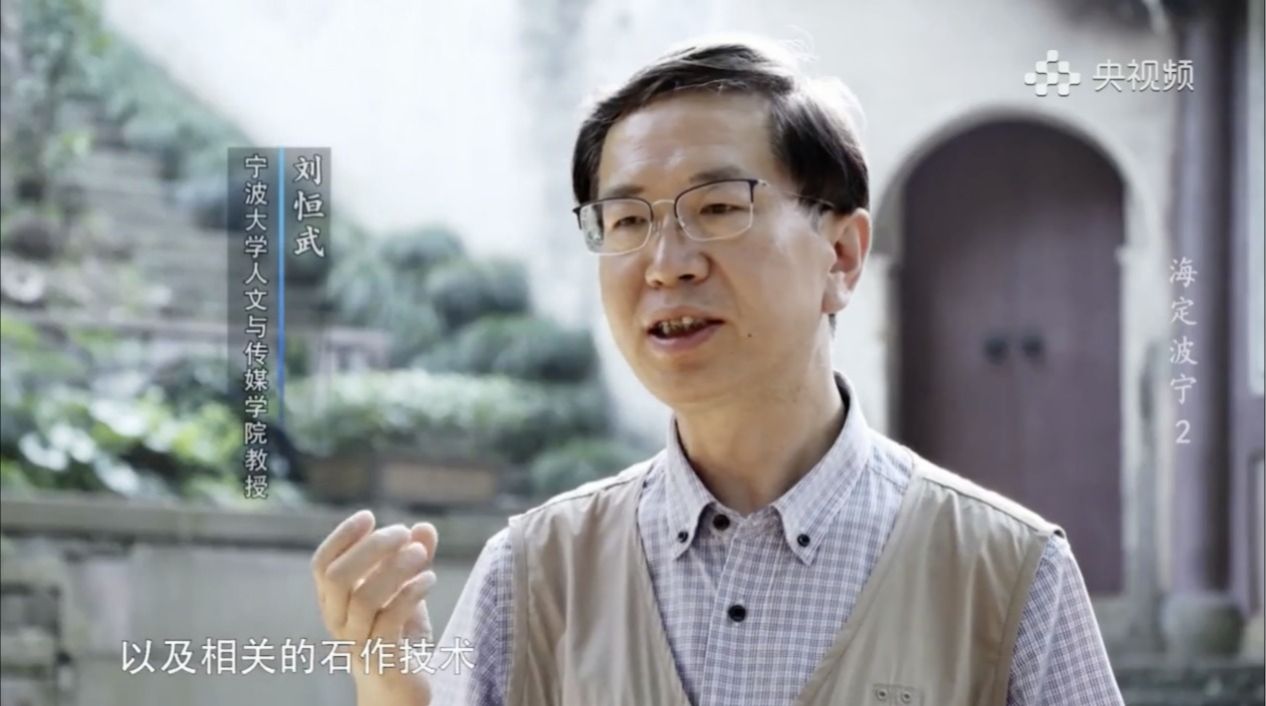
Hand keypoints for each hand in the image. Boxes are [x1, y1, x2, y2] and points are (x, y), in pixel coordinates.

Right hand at [311, 510, 439, 705]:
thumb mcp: (405, 592)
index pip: (322, 565)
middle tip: (402, 532)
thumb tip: (424, 527)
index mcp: (334, 603)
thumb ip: (412, 560)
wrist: (400, 690)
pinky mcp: (383, 659)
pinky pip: (389, 622)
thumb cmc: (398, 636)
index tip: (369, 517)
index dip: (341, 538)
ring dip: (394, 568)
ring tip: (421, 553)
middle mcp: (338, 622)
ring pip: (363, 599)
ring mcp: (358, 642)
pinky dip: (410, 594)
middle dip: (371, 548)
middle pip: (337, 577)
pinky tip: (429, 579)